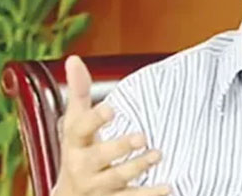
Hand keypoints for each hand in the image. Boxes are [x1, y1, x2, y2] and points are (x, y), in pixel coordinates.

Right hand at [52, 55, 169, 195]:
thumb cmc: (78, 149)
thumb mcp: (75, 123)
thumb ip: (79, 92)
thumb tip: (73, 58)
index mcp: (75, 143)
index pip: (79, 130)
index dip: (94, 120)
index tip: (111, 108)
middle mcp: (83, 165)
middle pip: (99, 157)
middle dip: (119, 147)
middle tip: (142, 136)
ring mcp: (97, 186)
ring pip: (116, 178)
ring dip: (138, 167)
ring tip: (158, 154)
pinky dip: (149, 194)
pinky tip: (168, 186)